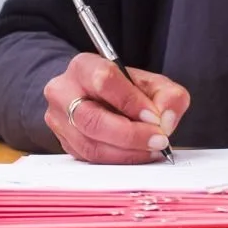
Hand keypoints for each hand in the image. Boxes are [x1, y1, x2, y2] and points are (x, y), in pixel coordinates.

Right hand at [41, 53, 190, 163]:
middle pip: (92, 119)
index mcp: (83, 66)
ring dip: (127, 152)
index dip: (131, 102)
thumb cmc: (121, 88)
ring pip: (90, 145)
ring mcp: (59, 120)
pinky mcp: (65, 143)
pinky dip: (119, 160)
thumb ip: (167, 95)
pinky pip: (91, 159)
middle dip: (131, 134)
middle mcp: (63, 92)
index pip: (104, 80)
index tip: (155, 117)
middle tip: (158, 140)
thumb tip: (166, 119)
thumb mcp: (149, 82)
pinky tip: (138, 155)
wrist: (93, 95)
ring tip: (152, 149)